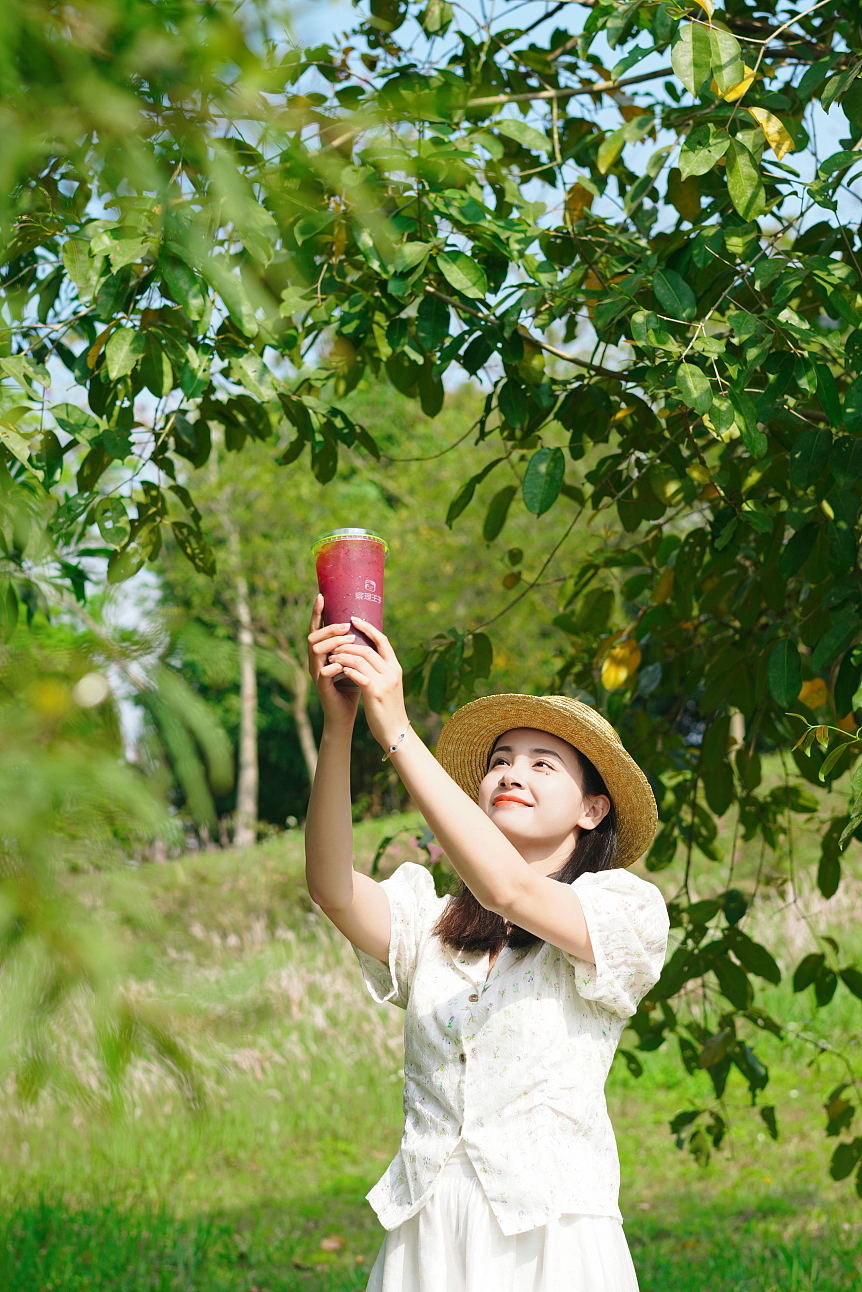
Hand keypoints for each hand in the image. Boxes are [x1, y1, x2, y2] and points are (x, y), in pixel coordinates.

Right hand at [307, 595, 359, 727]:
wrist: (347, 713)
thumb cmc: (352, 685)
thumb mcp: (354, 660)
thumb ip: (355, 644)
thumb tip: (366, 623)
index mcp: (322, 653)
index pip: (316, 628)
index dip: (317, 613)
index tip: (321, 596)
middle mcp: (315, 661)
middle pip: (312, 636)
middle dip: (330, 629)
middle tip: (347, 627)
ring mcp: (316, 673)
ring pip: (315, 650)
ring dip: (333, 643)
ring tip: (350, 642)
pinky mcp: (322, 687)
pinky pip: (323, 672)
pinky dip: (334, 666)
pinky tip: (343, 665)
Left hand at [328, 616, 408, 750]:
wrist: (395, 731)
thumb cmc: (388, 709)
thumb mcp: (388, 686)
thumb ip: (380, 670)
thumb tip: (366, 656)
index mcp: (395, 667)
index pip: (382, 640)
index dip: (368, 628)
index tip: (354, 619)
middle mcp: (392, 671)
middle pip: (368, 648)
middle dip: (348, 644)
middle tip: (334, 645)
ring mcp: (385, 681)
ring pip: (360, 659)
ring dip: (343, 656)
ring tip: (332, 657)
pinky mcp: (375, 692)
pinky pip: (358, 674)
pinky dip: (346, 669)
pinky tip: (338, 670)